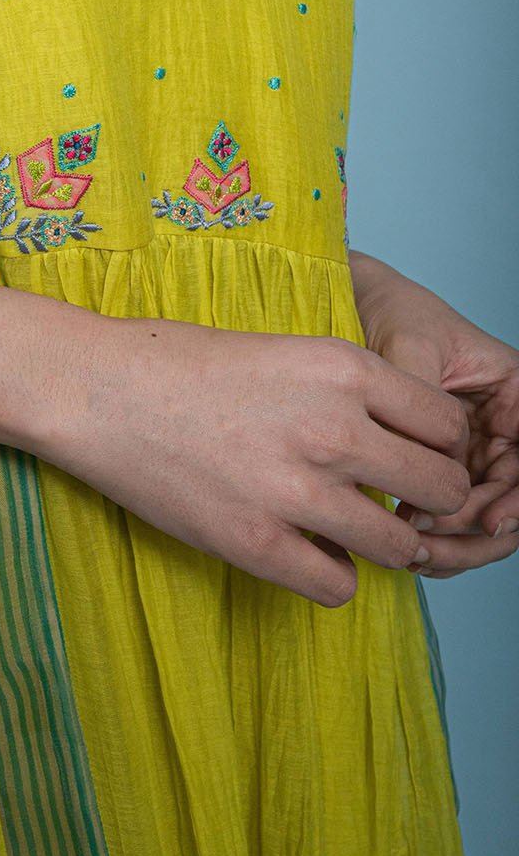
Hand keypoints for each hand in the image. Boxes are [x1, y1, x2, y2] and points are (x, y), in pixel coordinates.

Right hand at [26, 314, 470, 605]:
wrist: (93, 387)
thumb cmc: (172, 360)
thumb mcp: (280, 349)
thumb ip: (341, 390)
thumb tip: (392, 439)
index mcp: (343, 368)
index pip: (448, 423)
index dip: (438, 444)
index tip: (414, 454)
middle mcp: (333, 427)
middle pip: (442, 486)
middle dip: (428, 498)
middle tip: (394, 500)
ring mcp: (295, 490)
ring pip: (399, 545)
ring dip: (386, 544)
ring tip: (353, 533)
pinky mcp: (255, 541)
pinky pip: (338, 586)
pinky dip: (331, 575)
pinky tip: (305, 551)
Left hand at [350, 251, 518, 577]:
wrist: (353, 306)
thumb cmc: (390, 311)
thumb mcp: (408, 347)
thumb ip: (423, 404)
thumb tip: (430, 468)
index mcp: (517, 395)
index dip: (518, 501)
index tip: (488, 523)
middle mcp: (506, 429)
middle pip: (512, 501)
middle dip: (476, 531)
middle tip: (426, 543)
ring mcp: (475, 454)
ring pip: (483, 520)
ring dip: (454, 544)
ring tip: (410, 549)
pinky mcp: (440, 470)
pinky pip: (450, 517)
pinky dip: (434, 539)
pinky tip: (403, 546)